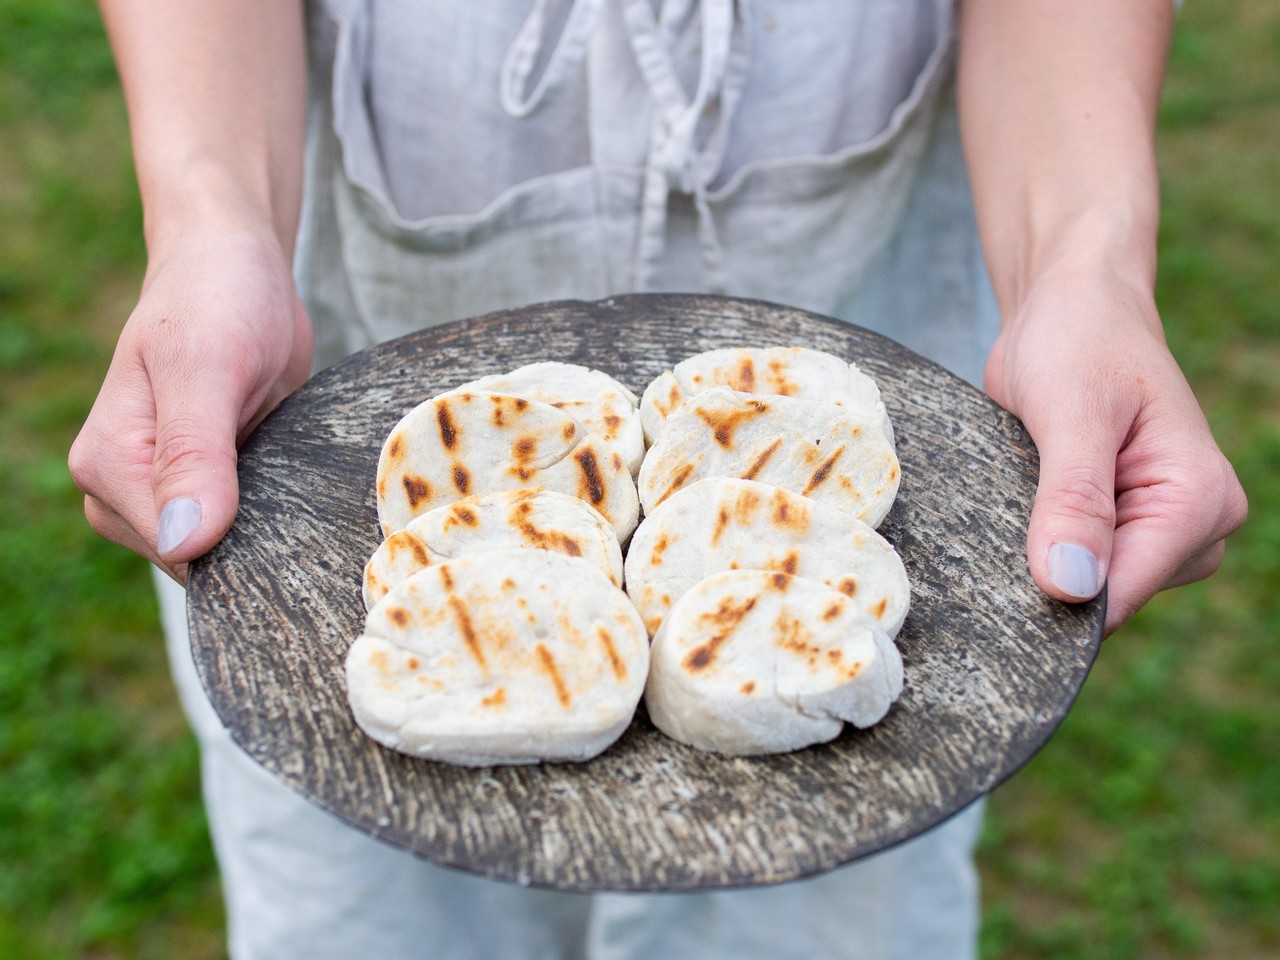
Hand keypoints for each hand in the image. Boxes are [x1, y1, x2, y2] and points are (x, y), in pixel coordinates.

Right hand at [69, 227, 312, 583]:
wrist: (235, 265)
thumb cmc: (215, 300)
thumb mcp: (206, 367)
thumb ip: (193, 454)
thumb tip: (184, 544)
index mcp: (108, 467)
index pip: (177, 554)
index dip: (238, 548)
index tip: (290, 517)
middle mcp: (128, 490)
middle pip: (203, 561)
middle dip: (257, 539)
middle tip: (303, 486)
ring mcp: (171, 491)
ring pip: (230, 546)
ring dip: (274, 525)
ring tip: (300, 474)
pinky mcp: (213, 483)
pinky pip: (249, 521)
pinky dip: (281, 510)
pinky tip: (300, 480)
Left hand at [984, 269, 1246, 633]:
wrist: (1069, 308)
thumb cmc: (1079, 341)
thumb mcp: (1072, 412)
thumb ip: (1074, 499)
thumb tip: (1072, 587)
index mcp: (1200, 500)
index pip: (1126, 591)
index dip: (1061, 599)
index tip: (999, 585)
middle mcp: (1192, 527)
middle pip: (1103, 598)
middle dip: (1047, 569)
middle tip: (1007, 505)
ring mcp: (1154, 532)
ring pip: (1082, 586)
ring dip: (1035, 551)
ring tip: (1020, 486)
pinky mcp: (1117, 528)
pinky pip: (1070, 563)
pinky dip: (1034, 541)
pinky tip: (1020, 498)